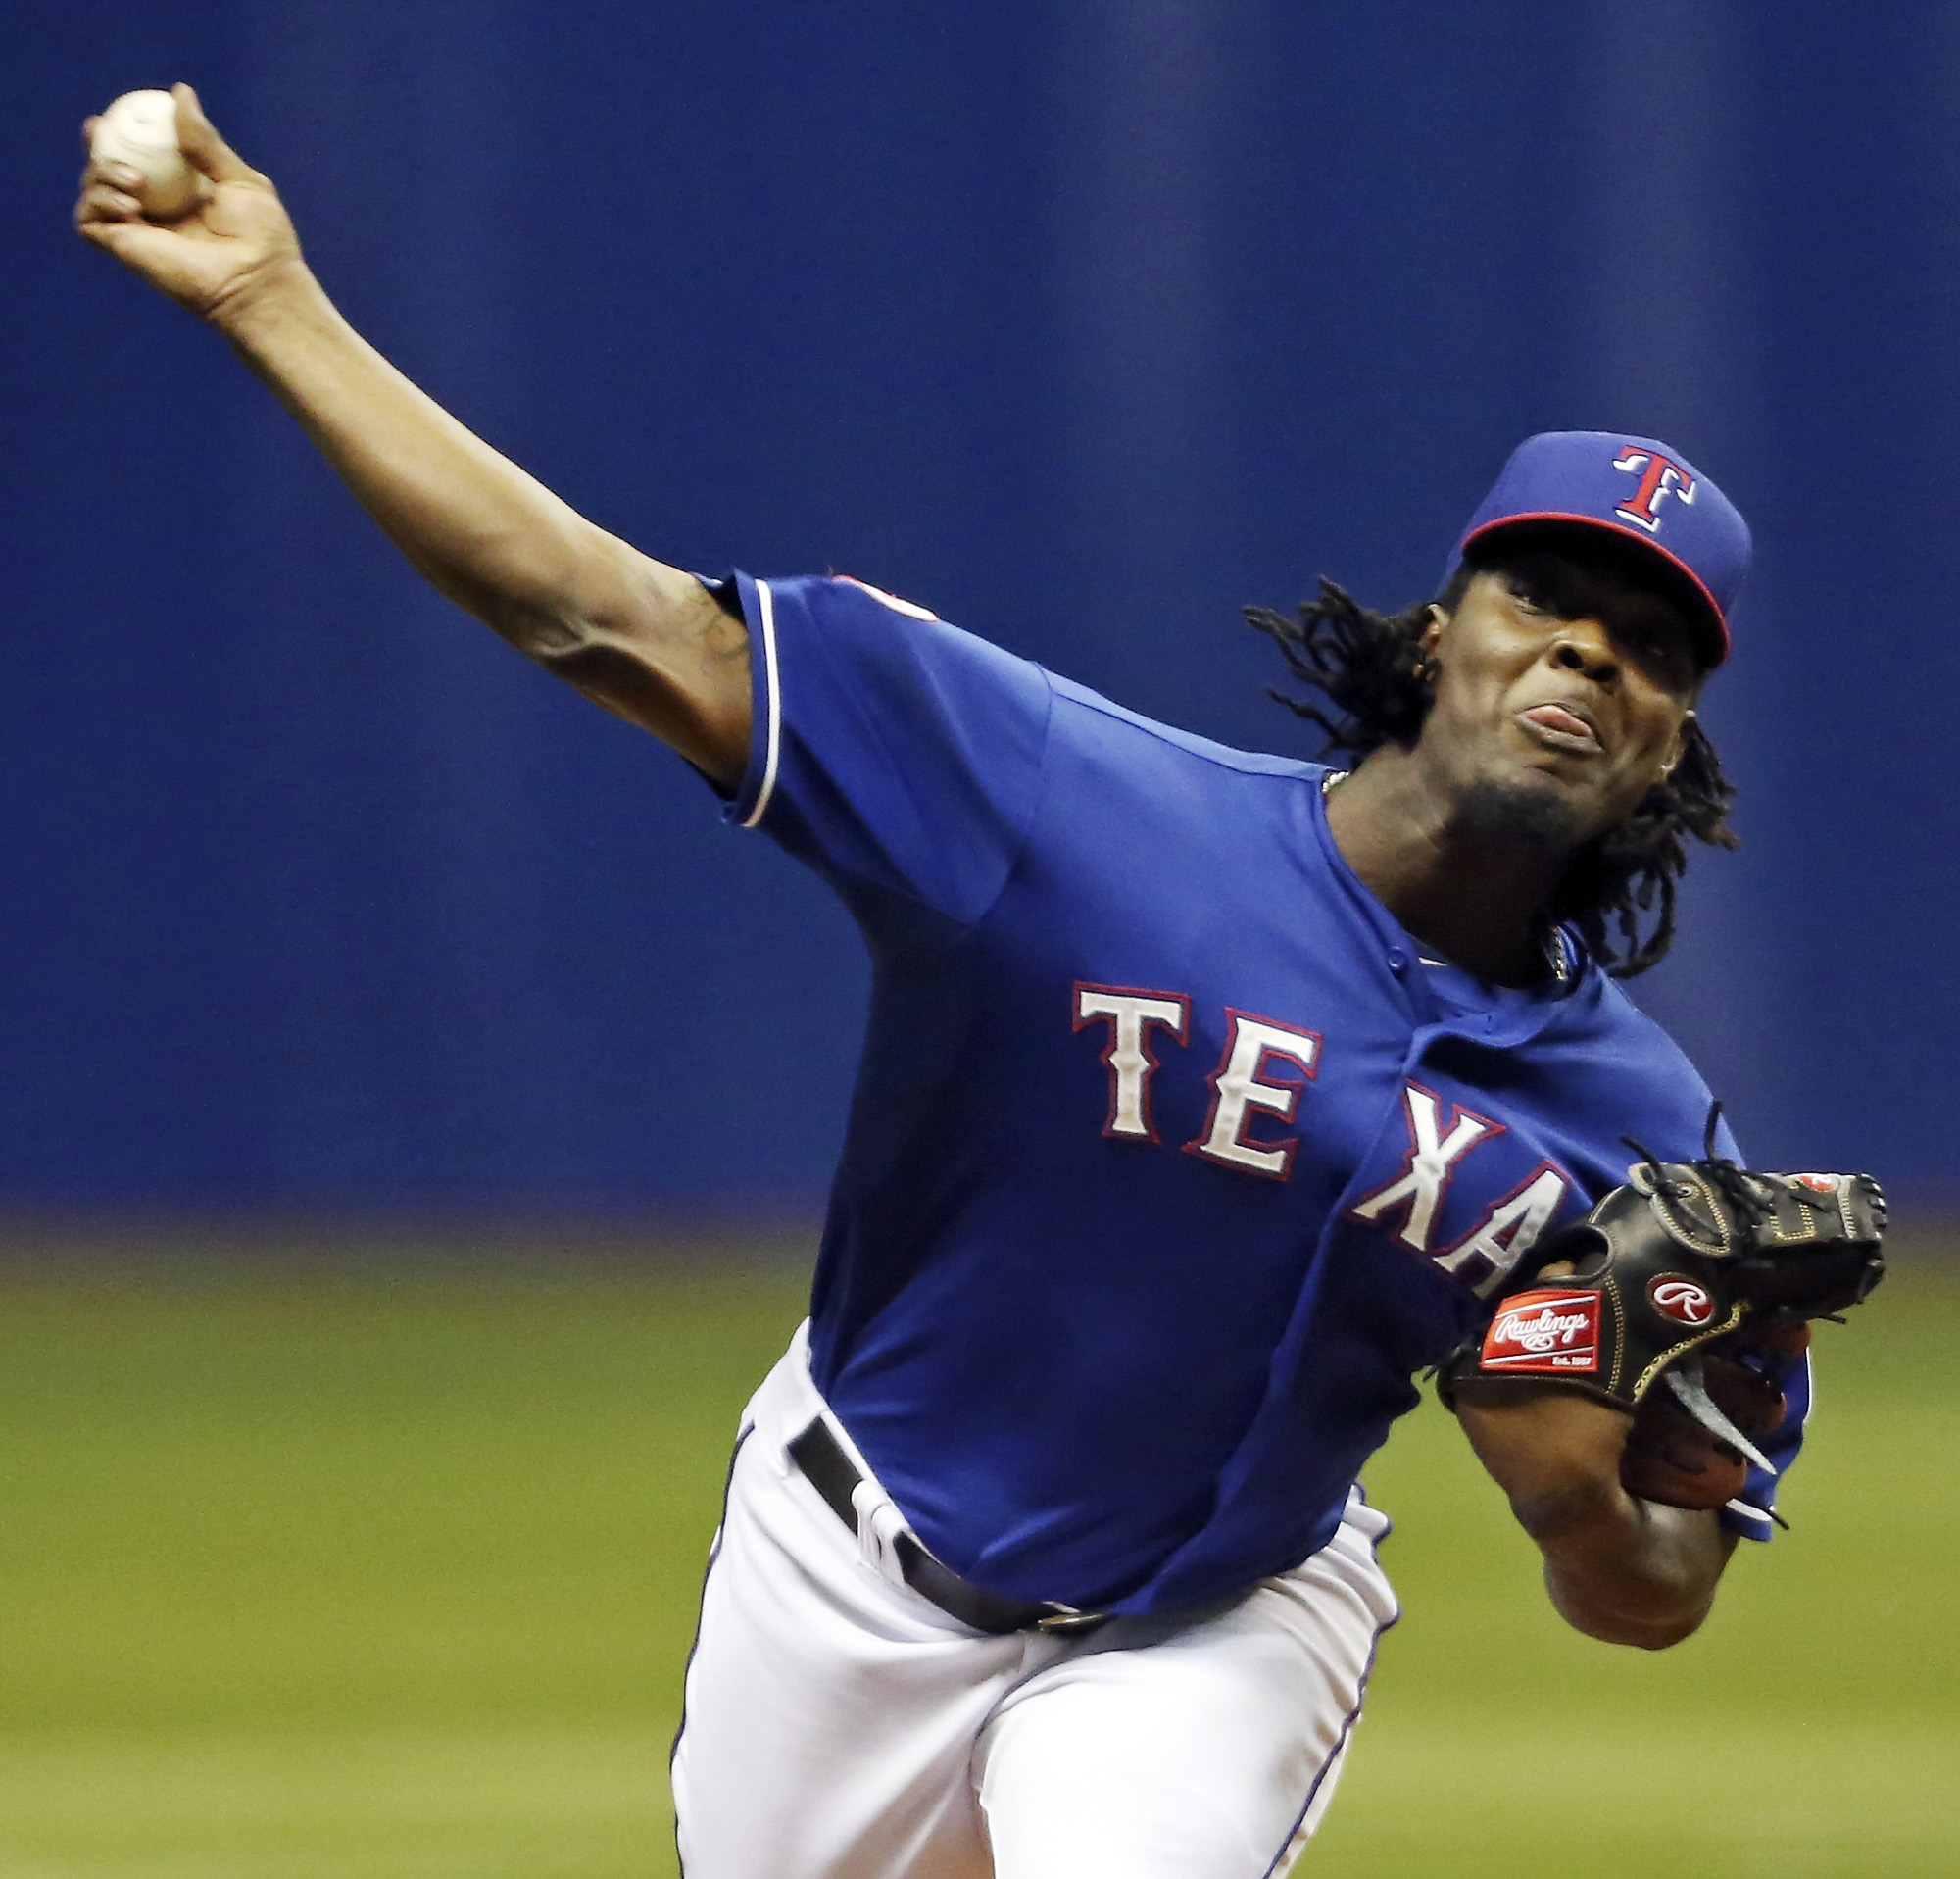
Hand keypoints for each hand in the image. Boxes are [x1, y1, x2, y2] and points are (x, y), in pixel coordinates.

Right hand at [74, 84, 303, 326]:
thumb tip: (180, 92)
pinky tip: (130, 206)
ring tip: (138, 184)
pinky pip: (88, 220)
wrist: (257, 281)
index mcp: (181, 192)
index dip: (124, 133)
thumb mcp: (239, 178)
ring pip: (93, 190)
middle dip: (97, 148)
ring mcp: (138, 231)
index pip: (143, 157)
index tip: (117, 112)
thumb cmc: (261, 237)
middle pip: (108, 170)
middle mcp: (156, 210)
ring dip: (102, 174)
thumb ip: (205, 140)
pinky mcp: (125, 250)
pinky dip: (99, 203)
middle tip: (97, 132)